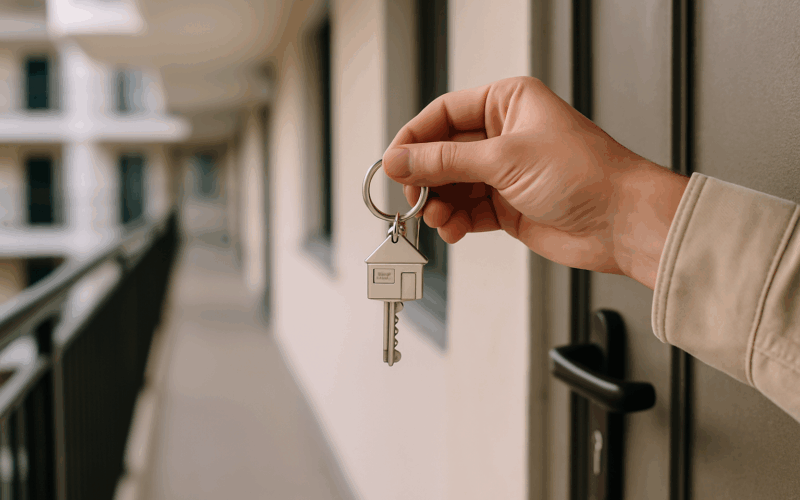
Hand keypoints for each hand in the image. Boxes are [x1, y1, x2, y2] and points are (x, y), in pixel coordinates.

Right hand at [383, 77, 688, 288]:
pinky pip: (467, 212)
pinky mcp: (508, 207)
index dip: (414, 138)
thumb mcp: (505, 158)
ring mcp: (505, 173)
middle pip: (443, 153)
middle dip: (426, 177)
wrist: (621, 222)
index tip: (393, 163)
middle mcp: (504, 135)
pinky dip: (455, 222)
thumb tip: (400, 159)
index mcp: (507, 103)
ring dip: (439, 204)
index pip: (444, 114)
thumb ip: (445, 161)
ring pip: (453, 186)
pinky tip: (452, 229)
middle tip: (414, 197)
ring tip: (438, 218)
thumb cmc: (586, 174)